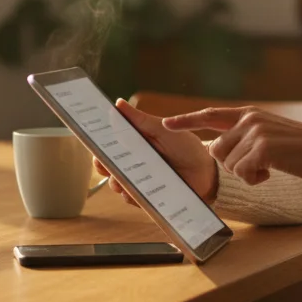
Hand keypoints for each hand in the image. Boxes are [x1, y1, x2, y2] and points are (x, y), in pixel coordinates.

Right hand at [93, 99, 219, 207]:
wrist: (208, 172)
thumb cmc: (186, 147)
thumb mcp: (163, 129)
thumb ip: (140, 119)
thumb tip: (118, 103)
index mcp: (136, 144)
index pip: (110, 145)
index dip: (99, 144)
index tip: (93, 142)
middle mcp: (135, 163)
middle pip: (108, 165)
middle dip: (102, 164)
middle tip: (103, 163)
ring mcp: (141, 181)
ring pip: (118, 184)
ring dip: (116, 181)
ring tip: (120, 179)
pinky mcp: (148, 197)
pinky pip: (133, 198)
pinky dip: (130, 195)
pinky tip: (133, 191)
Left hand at [163, 107, 301, 185]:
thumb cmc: (297, 148)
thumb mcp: (267, 134)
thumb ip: (242, 137)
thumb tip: (214, 149)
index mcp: (248, 114)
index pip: (210, 115)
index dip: (186, 120)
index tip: (165, 124)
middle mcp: (249, 119)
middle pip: (217, 151)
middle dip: (233, 165)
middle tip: (258, 165)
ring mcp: (256, 132)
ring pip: (229, 164)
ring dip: (247, 173)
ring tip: (270, 166)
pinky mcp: (263, 148)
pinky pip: (242, 173)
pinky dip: (255, 179)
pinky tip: (272, 172)